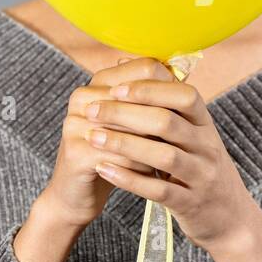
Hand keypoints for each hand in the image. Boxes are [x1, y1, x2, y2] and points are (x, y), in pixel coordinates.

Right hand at [14, 58, 171, 261]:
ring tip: (171, 156)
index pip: (145, 67)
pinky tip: (153, 174)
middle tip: (184, 135)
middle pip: (140, 97)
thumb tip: (182, 73)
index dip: (172, 86)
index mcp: (99, 82)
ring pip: (134, 128)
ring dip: (156, 144)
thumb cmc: (112, 154)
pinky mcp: (75, 153)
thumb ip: (151, 99)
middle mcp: (83, 97)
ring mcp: (76, 124)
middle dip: (166, 117)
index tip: (186, 107)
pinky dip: (143, 167)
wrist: (76, 194)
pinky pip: (122, 157)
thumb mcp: (132, 123)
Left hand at [84, 58, 261, 261]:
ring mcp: (201, 177)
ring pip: (163, 156)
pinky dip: (129, 179)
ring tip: (93, 137)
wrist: (231, 219)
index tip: (116, 87)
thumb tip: (129, 64)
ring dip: (124, 144)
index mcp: (206, 125)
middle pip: (168, 122)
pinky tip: (104, 169)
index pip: (185, 95)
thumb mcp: (193, 135)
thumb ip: (164, 104)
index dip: (150, 89)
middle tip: (92, 110)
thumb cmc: (200, 169)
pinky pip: (159, 190)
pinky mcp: (190, 204)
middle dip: (126, 113)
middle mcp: (207, 147)